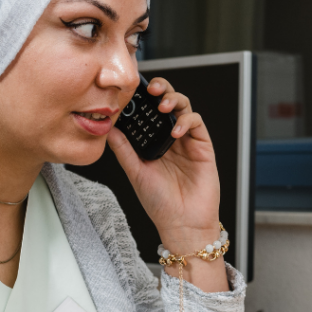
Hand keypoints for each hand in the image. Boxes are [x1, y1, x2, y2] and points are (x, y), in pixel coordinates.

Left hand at [107, 77, 220, 253]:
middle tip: (152, 89)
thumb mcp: (135, 173)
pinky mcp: (203, 147)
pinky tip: (176, 131)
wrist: (182, 223)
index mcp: (152, 143)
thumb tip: (108, 128)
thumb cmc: (160, 203)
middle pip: (167, 102)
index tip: (132, 91)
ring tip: (164, 105)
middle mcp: (170, 138)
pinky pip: (197, 123)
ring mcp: (187, 141)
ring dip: (175, 100)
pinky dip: (187, 121)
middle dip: (161, 89)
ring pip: (184, 107)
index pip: (148, 112)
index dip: (142, 98)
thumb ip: (124, 149)